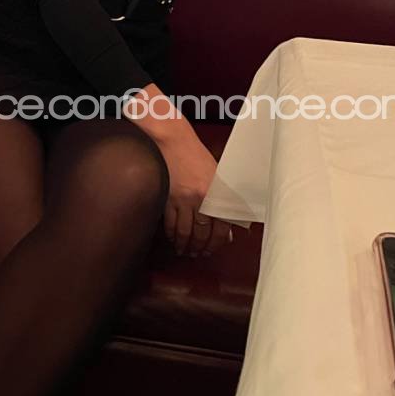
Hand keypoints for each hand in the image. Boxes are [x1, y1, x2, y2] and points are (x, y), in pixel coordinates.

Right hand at [147, 120, 234, 257]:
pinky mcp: (168, 199)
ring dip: (185, 245)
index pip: (220, 227)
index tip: (212, 250)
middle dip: (200, 247)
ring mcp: (184, 200)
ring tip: (184, 251)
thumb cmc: (195, 155)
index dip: (216, 243)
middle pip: (202, 232)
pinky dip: (172, 235)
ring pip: (185, 231)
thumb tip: (227, 229)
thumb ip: (222, 202)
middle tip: (197, 254)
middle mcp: (202, 199)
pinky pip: (170, 223)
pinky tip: (173, 240)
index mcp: (217, 193)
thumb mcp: (215, 176)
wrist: (173, 141)